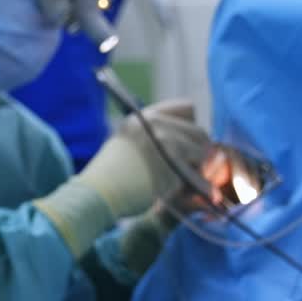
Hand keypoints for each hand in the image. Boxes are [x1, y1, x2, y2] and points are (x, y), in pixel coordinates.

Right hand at [77, 98, 211, 219]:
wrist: (99, 192)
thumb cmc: (111, 173)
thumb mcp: (129, 141)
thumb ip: (156, 135)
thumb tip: (193, 142)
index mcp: (147, 117)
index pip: (187, 108)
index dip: (191, 125)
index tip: (189, 140)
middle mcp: (159, 126)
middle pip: (198, 131)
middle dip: (200, 149)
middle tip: (196, 165)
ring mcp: (168, 144)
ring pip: (202, 151)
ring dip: (200, 166)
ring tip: (189, 178)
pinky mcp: (174, 167)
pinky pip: (197, 174)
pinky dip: (198, 184)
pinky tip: (191, 190)